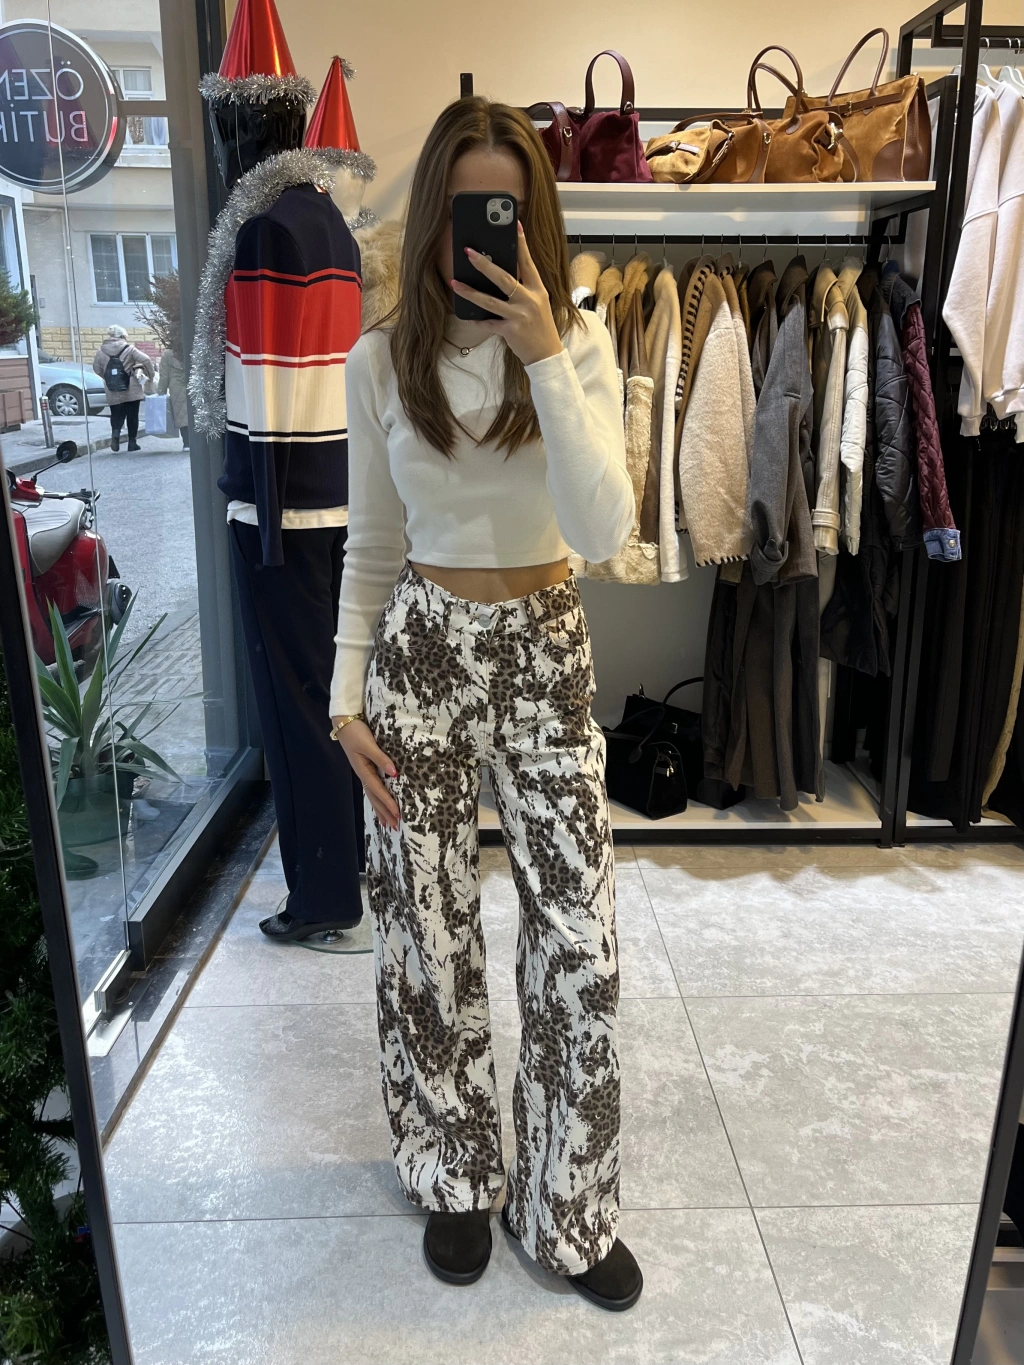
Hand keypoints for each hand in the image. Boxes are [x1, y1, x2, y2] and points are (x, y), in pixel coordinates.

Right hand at [333, 718, 399, 829]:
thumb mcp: (368, 744)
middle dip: (384, 812)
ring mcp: (363, 771)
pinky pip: (372, 787)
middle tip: (395, 826)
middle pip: (374, 797)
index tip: (397, 814)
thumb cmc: (356, 732)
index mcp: (363, 770)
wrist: (344, 721)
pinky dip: (377, 798)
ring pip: (373, 794)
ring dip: (380, 809)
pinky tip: (380, 803)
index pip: (378, 790)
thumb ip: (381, 758)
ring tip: (387, 823)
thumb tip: (394, 774)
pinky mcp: (364, 766)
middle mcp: (363, 773)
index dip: (388, 803)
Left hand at [450, 222, 563, 367]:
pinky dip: (476, 320)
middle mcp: (529, 300)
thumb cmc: (540, 327)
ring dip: (470, 292)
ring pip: (490, 301)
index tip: (515, 225)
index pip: (528, 262)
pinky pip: (488, 324)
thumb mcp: (537, 303)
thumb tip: (500, 274)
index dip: (521, 244)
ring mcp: (520, 315)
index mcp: (537, 290)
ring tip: (454, 282)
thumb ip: (523, 289)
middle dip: (484, 264)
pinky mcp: (511, 330)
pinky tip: (466, 315)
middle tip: (469, 252)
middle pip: (504, 278)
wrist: (547, 354)